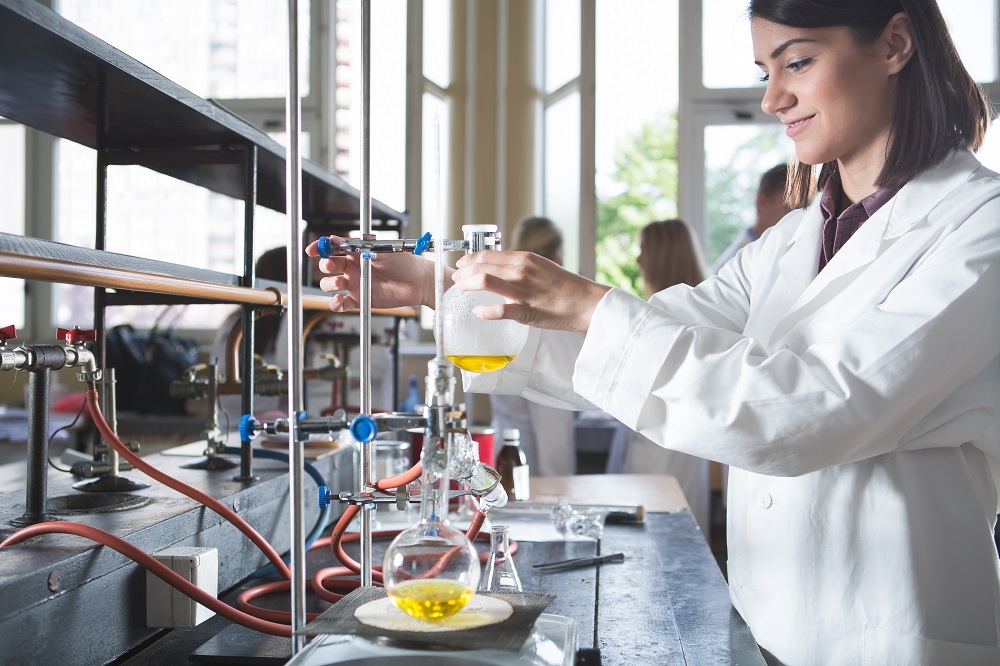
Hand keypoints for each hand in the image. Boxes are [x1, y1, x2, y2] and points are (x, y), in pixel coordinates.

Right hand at [305, 236, 440, 310]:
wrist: (419, 282)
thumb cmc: (406, 263)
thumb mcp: (385, 249)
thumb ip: (363, 246)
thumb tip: (342, 240)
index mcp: (357, 252)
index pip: (333, 248)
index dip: (321, 247)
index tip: (313, 249)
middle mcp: (353, 267)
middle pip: (329, 265)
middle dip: (326, 265)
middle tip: (331, 265)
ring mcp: (355, 284)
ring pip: (330, 285)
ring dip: (329, 284)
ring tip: (339, 284)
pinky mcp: (360, 299)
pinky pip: (341, 304)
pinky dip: (335, 303)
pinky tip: (339, 300)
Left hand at [452, 250, 610, 331]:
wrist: (588, 302)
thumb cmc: (567, 288)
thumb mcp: (543, 268)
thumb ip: (523, 269)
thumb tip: (504, 272)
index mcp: (525, 259)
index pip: (489, 255)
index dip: (470, 260)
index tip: (461, 265)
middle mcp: (521, 271)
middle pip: (481, 266)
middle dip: (463, 273)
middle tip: (455, 280)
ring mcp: (523, 290)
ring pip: (485, 281)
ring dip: (467, 285)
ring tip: (460, 290)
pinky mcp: (526, 311)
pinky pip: (499, 310)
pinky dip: (485, 311)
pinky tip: (478, 311)